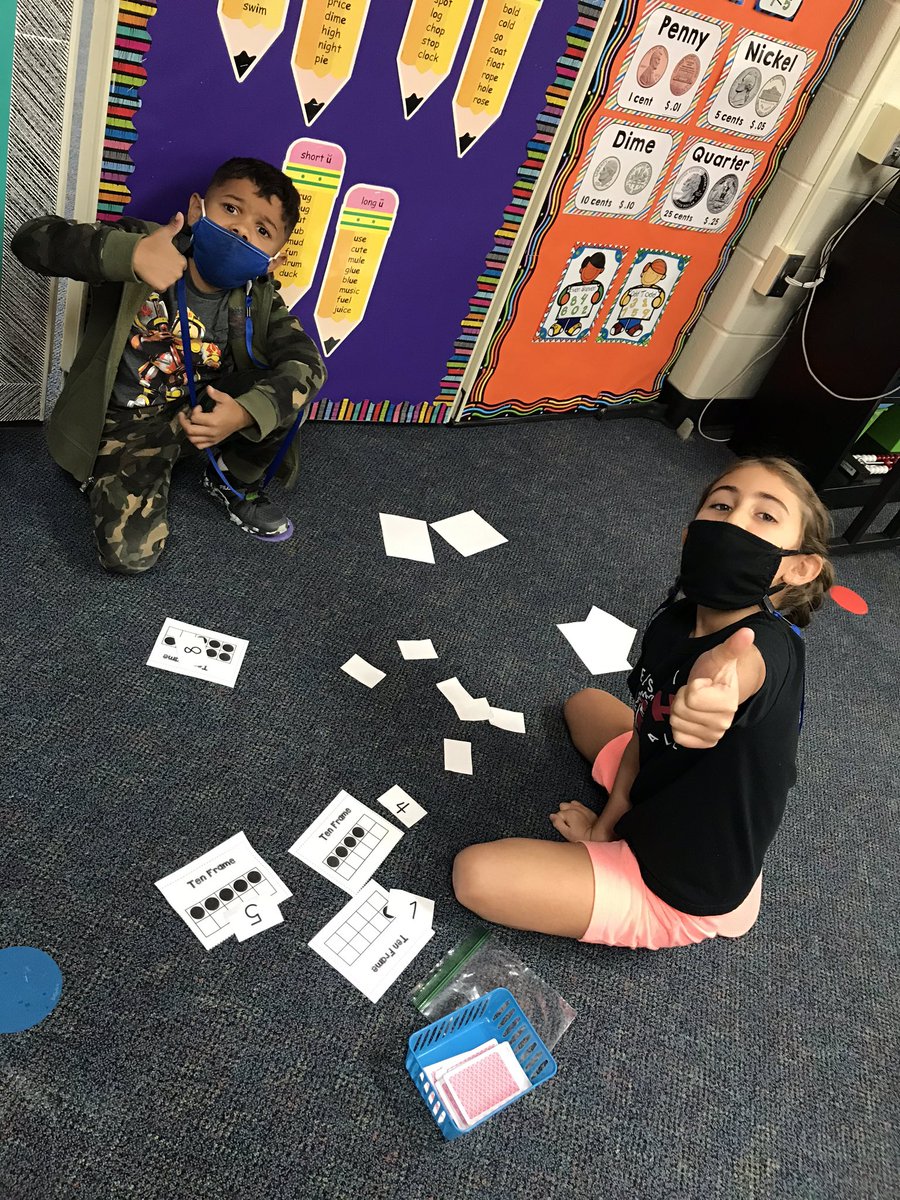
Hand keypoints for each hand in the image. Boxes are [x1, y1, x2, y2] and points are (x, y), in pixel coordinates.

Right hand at [132, 213, 186, 289]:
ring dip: (163, 277)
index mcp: (181, 261)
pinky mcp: (162, 286)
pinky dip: (158, 284)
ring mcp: (170, 280)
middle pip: (175, 273)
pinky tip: (152, 275)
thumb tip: (180, 215)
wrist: (135, 254)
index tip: (164, 257)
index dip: (172, 260)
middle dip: (169, 269)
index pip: (181, 264)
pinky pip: (162, 287)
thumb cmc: (149, 244)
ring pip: (169, 281)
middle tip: (158, 262)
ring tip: (155, 267)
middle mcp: (178, 272)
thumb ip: (175, 226)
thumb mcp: (164, 233)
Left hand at [177, 386, 253, 449]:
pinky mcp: (213, 442)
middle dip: (183, 422)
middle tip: (183, 415)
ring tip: (188, 424)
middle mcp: (211, 431)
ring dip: (187, 431)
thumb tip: (208, 388)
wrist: (241, 419)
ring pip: (193, 439)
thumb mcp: (225, 398)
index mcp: (213, 421)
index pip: (195, 418)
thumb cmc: (232, 409)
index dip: (193, 410)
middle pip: (190, 430)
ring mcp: (212, 438)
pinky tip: (194, 433)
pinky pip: (199, 445)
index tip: (198, 407)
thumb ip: (214, 393)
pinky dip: (193, 440)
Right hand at [550, 801, 599, 843]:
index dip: (558, 822)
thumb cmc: (582, 837)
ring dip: (569, 809)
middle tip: (567, 823)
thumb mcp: (567, 833)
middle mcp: (575, 808)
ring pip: (570, 803)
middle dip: (563, 813)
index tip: (563, 828)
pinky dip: (576, 808)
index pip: (557, 814)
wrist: (597, 836)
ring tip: (572, 819)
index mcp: (569, 813)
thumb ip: (557, 823)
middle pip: (562, 806)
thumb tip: (552, 816)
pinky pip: (578, 804)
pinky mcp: (587, 810)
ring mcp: (581, 808)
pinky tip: (577, 816)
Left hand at [670, 627, 754, 748]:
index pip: (691, 698)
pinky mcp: (705, 742)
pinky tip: (691, 715)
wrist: (717, 686)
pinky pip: (679, 736)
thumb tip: (747, 633)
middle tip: (696, 691)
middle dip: (682, 698)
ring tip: (693, 702)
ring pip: (677, 723)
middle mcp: (724, 722)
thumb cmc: (715, 670)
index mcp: (728, 702)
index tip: (702, 682)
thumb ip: (732, 646)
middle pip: (681, 711)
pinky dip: (679, 726)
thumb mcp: (719, 655)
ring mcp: (715, 734)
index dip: (691, 686)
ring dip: (679, 710)